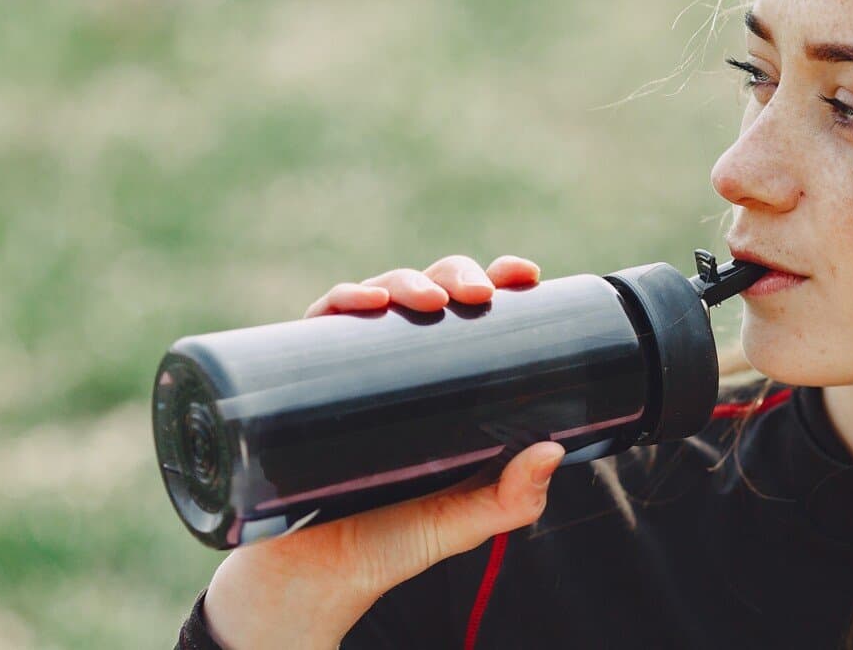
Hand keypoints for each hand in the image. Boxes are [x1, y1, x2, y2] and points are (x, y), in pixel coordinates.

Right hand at [202, 254, 551, 648]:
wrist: (317, 577)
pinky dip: (341, 301)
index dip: (499, 280)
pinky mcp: (301, 382)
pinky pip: (316, 324)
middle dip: (454, 275)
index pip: (473, 314)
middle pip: (428, 292)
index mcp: (445, 382)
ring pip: (377, 296)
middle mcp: (396, 364)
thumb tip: (552, 449)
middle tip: (476, 296)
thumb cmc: (394, 541)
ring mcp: (349, 369)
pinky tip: (364, 304)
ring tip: (428, 301)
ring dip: (403, 281)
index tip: (525, 276)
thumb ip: (513, 498)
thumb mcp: (465, 521)